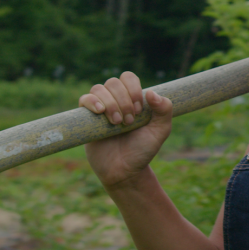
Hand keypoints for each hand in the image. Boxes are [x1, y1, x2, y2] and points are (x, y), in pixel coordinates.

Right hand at [80, 71, 173, 190]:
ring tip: (118, 123)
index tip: (139, 110)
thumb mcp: (160, 131)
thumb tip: (151, 92)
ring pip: (99, 89)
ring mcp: (101, 109)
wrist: (125, 171)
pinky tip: (100, 112)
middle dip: (123, 100)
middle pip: (114, 82)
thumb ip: (164, 110)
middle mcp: (116, 100)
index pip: (128, 78)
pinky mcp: (86, 120)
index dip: (133, 89)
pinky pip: (84, 99)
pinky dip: (91, 101)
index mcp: (133, 99)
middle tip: (129, 121)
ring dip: (110, 103)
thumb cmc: (143, 150)